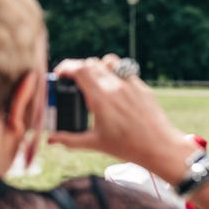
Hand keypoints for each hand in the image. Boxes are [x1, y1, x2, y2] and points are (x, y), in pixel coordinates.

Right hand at [47, 55, 196, 183]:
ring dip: (98, 66)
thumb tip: (50, 140)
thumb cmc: (127, 146)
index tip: (59, 73)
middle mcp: (115, 86)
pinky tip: (113, 87)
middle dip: (79, 68)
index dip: (66, 67)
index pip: (79, 69)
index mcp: (101, 98)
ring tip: (94, 80)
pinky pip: (125, 70)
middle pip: (91, 63)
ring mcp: (130, 84)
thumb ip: (70, 140)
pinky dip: (114, 72)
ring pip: (109, 61)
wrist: (158, 146)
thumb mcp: (95, 143)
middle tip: (73, 80)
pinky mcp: (142, 87)